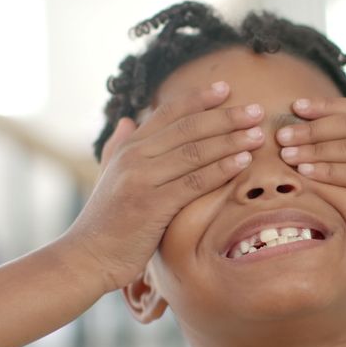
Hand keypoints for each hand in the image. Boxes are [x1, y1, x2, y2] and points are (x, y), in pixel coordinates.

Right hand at [62, 81, 264, 290]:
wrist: (88, 257)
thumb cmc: (105, 221)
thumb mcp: (108, 177)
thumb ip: (118, 147)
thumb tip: (128, 120)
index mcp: (128, 147)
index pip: (168, 113)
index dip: (199, 99)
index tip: (226, 89)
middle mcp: (134, 157)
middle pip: (188, 128)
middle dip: (226, 117)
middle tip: (257, 110)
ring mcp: (142, 179)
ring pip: (195, 152)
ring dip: (231, 141)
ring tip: (258, 134)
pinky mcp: (152, 205)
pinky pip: (194, 182)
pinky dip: (221, 170)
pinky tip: (243, 163)